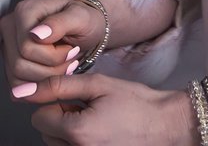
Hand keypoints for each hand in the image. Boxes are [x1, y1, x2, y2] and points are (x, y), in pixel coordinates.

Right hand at [1, 0, 103, 92]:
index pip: (27, 48)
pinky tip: (53, 73)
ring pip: (17, 78)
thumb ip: (60, 23)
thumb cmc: (84, 22)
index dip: (53, 55)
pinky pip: (17, 87)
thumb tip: (37, 34)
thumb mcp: (81, 18)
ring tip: (63, 64)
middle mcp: (11, 27)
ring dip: (46, 78)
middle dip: (51, 68)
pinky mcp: (10, 65)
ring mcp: (8, 47)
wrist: (87, 30)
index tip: (71, 48)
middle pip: (19, 65)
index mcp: (24, 11)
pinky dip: (38, 86)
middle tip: (69, 58)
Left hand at [24, 73, 195, 145]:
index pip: (40, 117)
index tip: (78, 98)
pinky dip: (79, 141)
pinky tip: (99, 132)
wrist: (165, 125)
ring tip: (96, 119)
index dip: (57, 102)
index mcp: (77, 133)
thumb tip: (27, 91)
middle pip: (46, 133)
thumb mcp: (99, 85)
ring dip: (69, 131)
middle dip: (61, 118)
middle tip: (89, 107)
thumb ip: (60, 85)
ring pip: (57, 145)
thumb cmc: (137, 103)